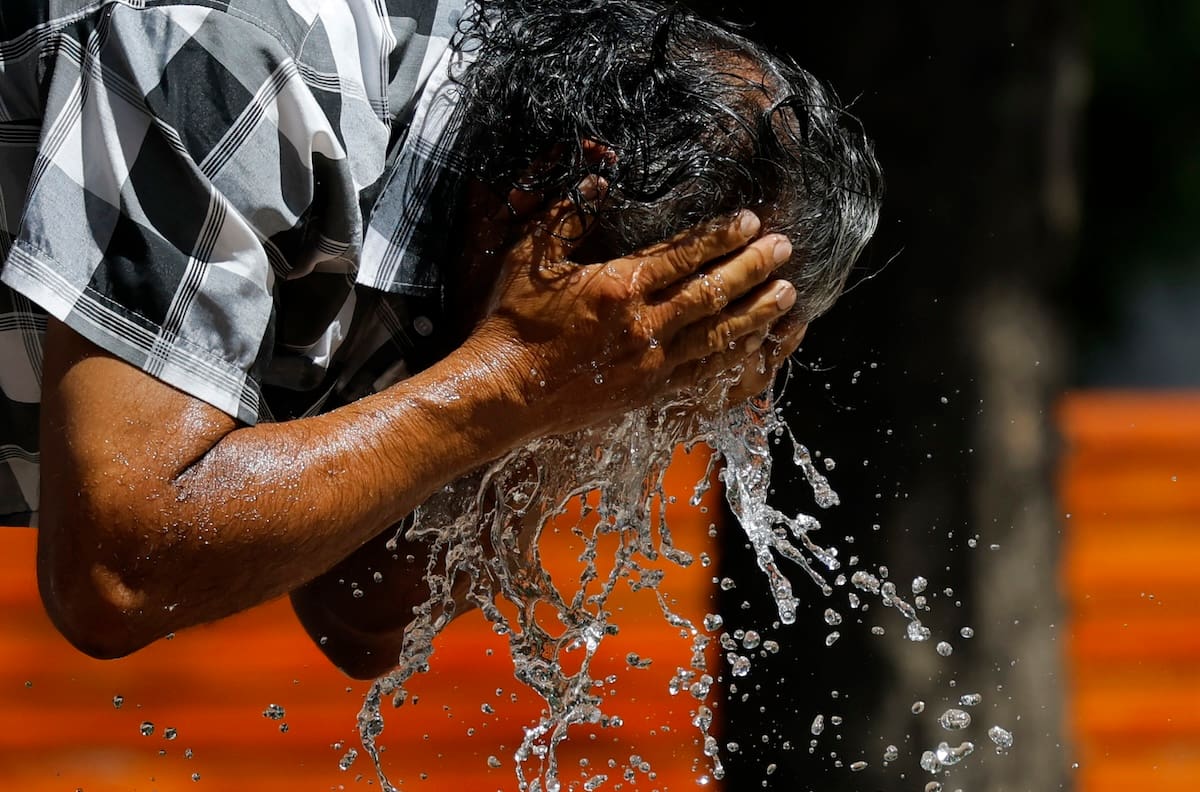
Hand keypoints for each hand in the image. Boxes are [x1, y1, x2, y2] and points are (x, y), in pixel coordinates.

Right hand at [464, 181, 799, 437]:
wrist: (503, 393)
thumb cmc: (512, 321)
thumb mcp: (531, 255)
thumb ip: (569, 213)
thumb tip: (602, 176)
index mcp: (618, 286)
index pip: (684, 255)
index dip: (722, 236)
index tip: (750, 221)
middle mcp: (643, 325)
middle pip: (713, 292)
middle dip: (754, 268)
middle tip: (785, 249)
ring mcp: (651, 363)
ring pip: (718, 335)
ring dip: (757, 313)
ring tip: (788, 295)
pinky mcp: (649, 392)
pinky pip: (705, 374)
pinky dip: (735, 357)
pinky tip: (757, 344)